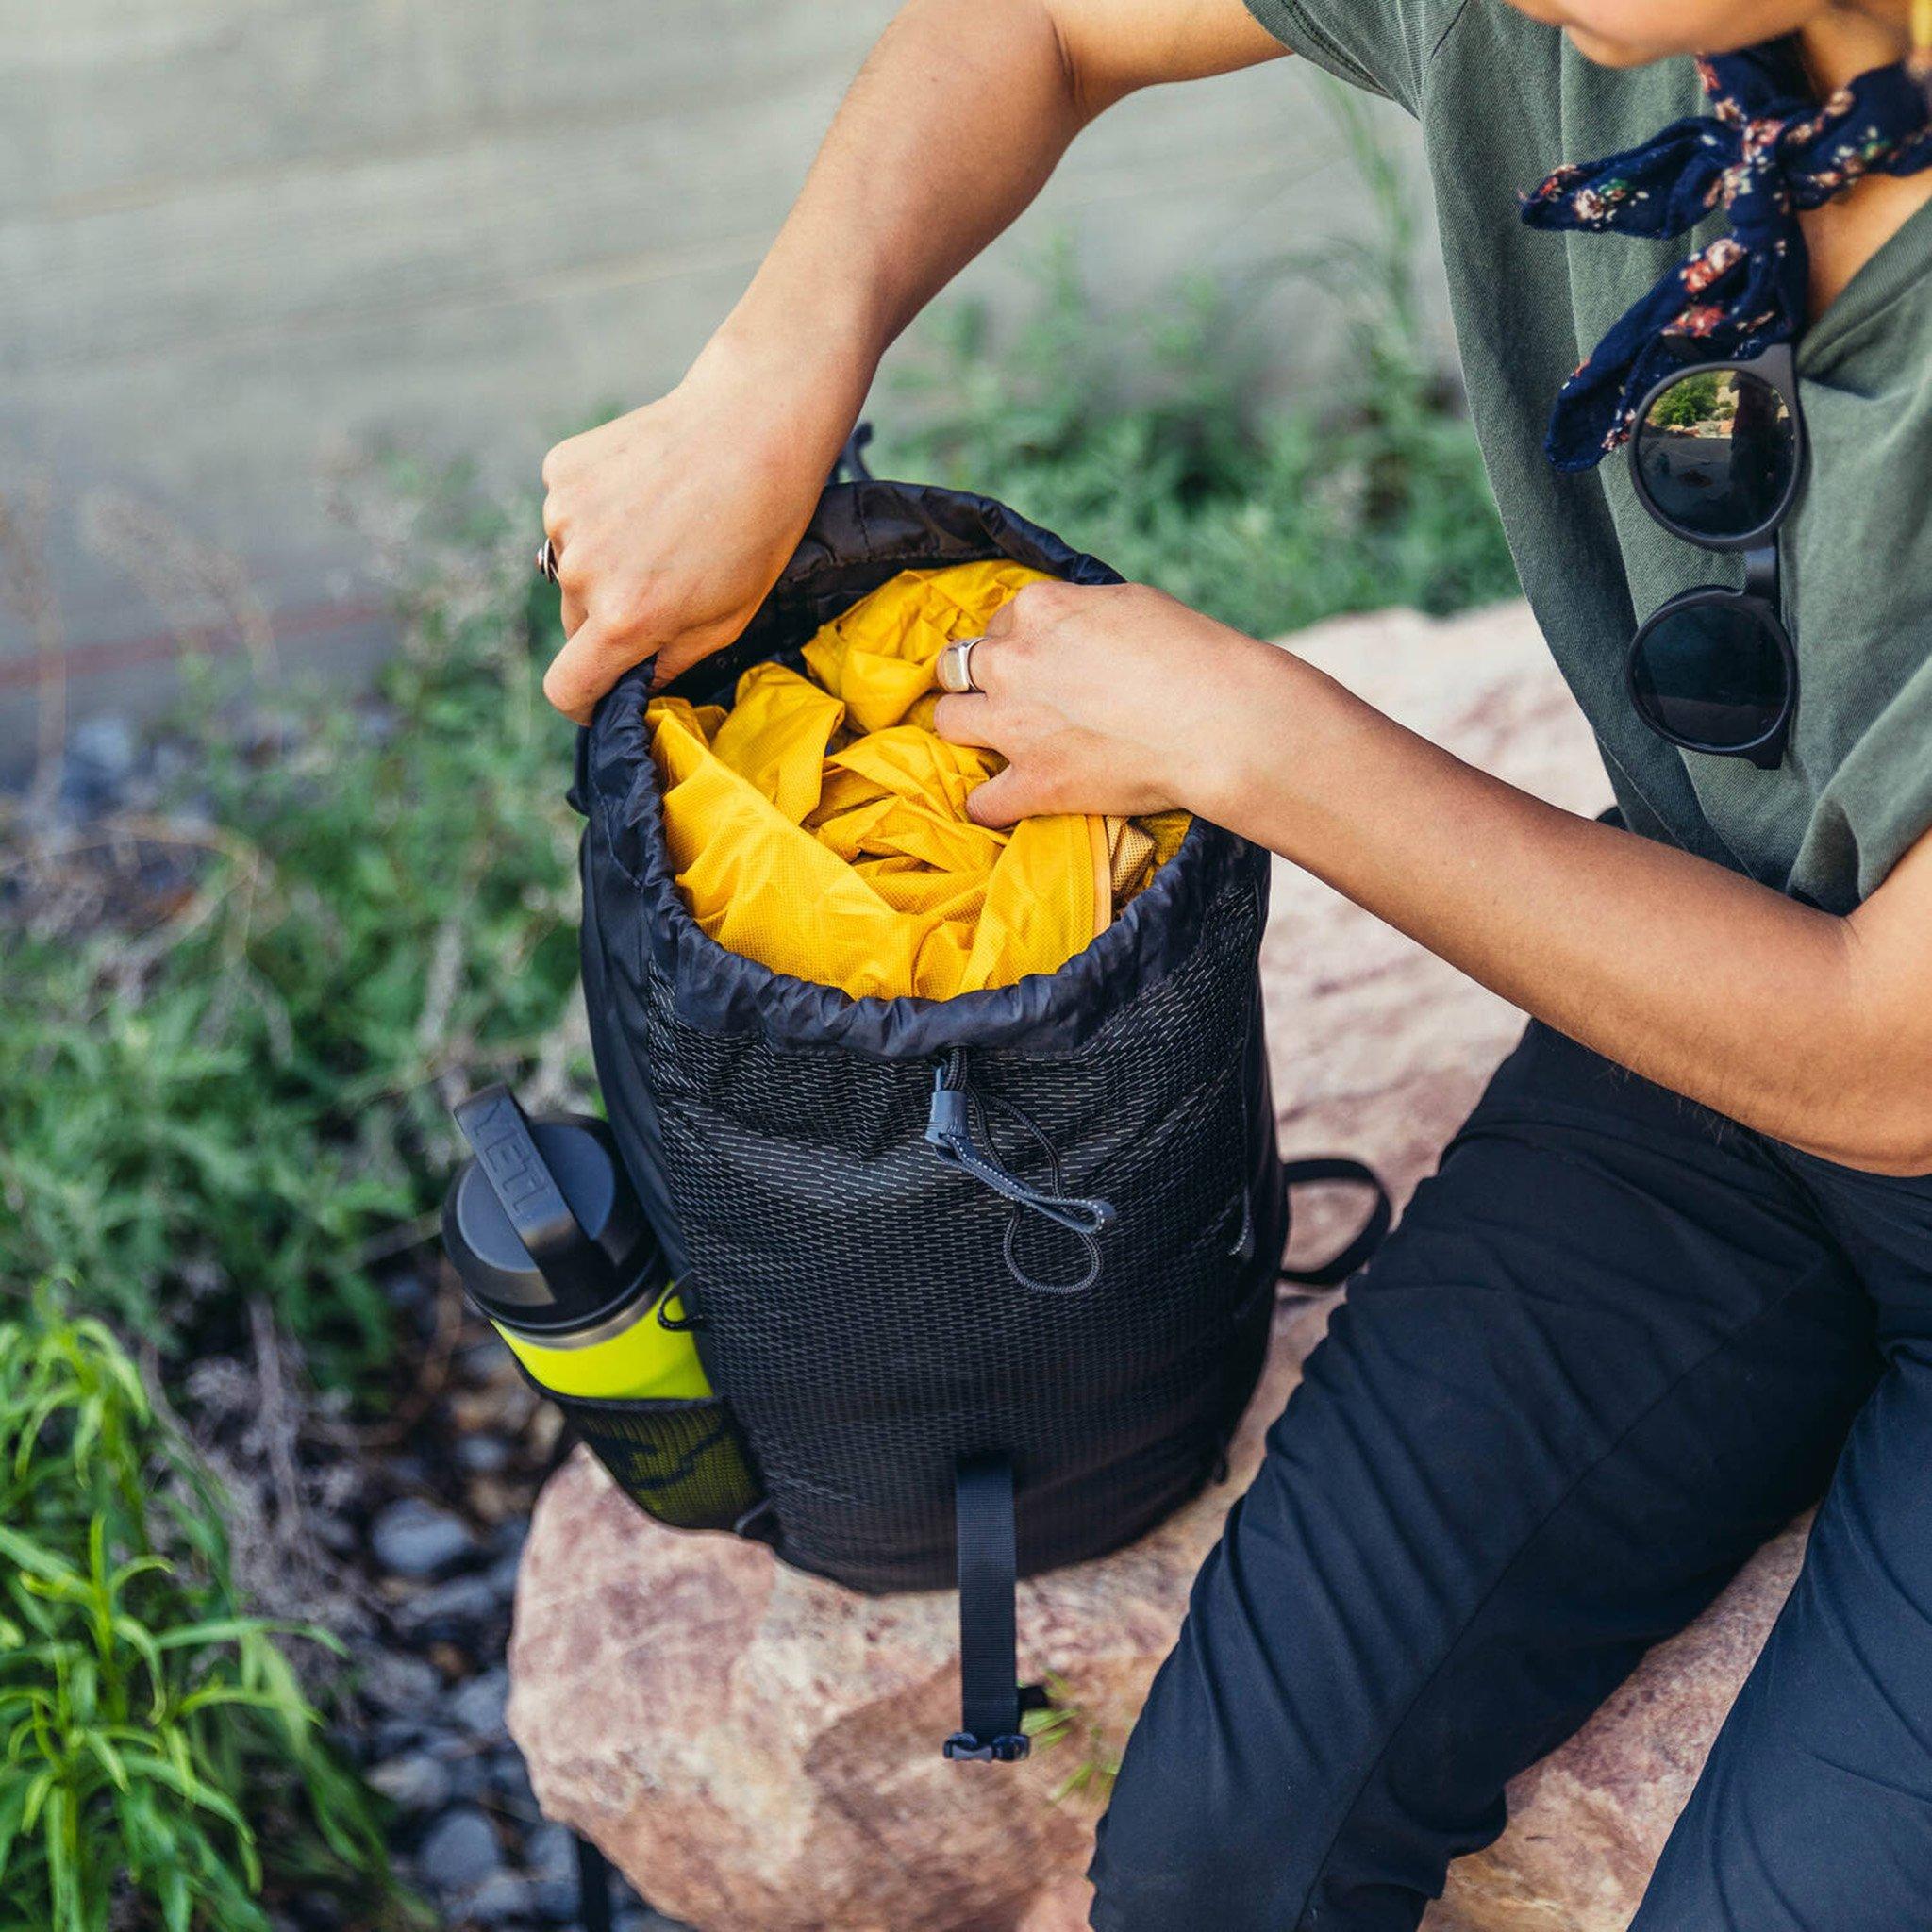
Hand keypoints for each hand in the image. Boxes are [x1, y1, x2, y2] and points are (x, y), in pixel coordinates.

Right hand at [537, 336, 863, 722]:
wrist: (754, 423)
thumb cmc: (758, 529)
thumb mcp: (728, 620)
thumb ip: (669, 663)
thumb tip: (632, 688)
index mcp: (624, 618)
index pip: (565, 687)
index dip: (581, 702)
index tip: (598, 697)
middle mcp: (581, 570)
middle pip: (574, 623)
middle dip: (608, 620)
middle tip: (666, 585)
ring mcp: (564, 515)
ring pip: (571, 566)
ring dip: (604, 561)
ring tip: (663, 528)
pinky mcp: (561, 470)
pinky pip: (569, 514)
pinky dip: (597, 512)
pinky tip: (645, 491)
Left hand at [932, 580, 1272, 825]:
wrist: (1219, 720)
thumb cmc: (1193, 655)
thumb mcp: (1131, 604)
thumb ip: (1082, 615)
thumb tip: (1074, 629)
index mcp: (1036, 609)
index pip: (998, 624)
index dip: (1016, 646)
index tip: (1041, 665)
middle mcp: (1012, 661)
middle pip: (958, 667)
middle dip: (978, 683)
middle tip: (1011, 701)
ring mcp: (1014, 724)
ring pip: (948, 722)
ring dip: (968, 732)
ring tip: (997, 744)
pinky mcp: (1032, 783)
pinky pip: (981, 802)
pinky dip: (991, 806)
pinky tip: (1006, 804)